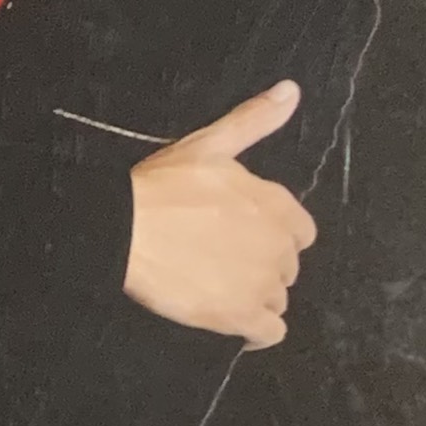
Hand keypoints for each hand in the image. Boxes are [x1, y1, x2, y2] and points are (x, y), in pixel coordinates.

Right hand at [123, 81, 316, 346]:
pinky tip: (240, 328)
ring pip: (278, 300)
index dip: (275, 236)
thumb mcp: (211, 144)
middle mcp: (278, 247)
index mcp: (276, 205)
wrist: (125, 231)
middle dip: (263, 267)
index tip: (246, 237)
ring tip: (222, 292)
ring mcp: (260, 284)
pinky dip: (259, 334)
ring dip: (257, 298)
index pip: (301, 233)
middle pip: (287, 268)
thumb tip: (291, 91)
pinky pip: (270, 333)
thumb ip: (255, 121)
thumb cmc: (162, 186)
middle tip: (224, 263)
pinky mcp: (238, 317)